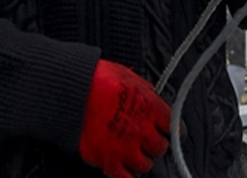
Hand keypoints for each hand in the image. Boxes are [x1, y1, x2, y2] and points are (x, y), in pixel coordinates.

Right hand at [78, 60, 170, 177]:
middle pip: (160, 148)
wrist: (72, 91)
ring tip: (134, 155)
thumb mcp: (130, 78)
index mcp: (151, 109)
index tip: (170, 132)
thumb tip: (150, 96)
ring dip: (141, 161)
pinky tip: (123, 169)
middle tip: (149, 142)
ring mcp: (125, 147)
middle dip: (156, 145)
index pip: (174, 126)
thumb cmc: (98, 79)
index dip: (172, 129)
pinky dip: (125, 175)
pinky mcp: (106, 159)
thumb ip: (145, 92)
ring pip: (145, 166)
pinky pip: (123, 177)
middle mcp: (142, 130)